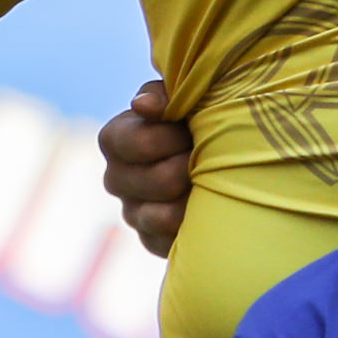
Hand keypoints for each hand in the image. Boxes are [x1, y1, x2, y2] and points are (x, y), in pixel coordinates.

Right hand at [97, 77, 195, 257]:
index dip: (169, 138)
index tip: (190, 131)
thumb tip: (143, 105)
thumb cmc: (197, 117)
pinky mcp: (151, 240)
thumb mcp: (183, 97)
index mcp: (115, 139)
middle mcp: (116, 178)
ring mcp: (132, 213)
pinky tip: (206, 207)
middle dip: (190, 167)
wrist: (222, 154)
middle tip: (208, 157)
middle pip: (157, 181)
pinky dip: (194, 225)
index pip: (133, 144)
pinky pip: (171, 242)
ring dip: (197, 196)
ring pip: (165, 216)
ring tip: (212, 181)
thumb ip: (164, 95)